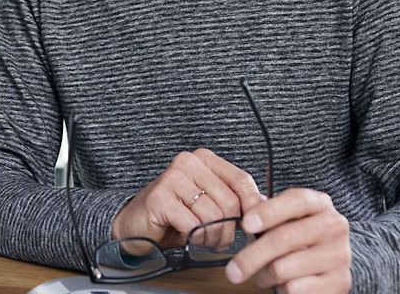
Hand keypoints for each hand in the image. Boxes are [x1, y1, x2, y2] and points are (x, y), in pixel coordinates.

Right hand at [112, 149, 264, 247]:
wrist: (136, 225)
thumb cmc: (174, 214)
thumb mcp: (208, 202)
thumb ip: (233, 199)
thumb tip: (263, 206)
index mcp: (203, 159)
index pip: (241, 179)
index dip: (253, 204)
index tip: (256, 223)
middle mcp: (188, 162)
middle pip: (229, 201)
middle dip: (229, 229)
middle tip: (220, 240)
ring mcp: (172, 178)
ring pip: (213, 216)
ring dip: (211, 237)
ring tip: (202, 238)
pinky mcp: (160, 197)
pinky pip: (193, 225)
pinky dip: (195, 238)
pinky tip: (187, 237)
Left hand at [227, 188, 351, 293]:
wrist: (324, 269)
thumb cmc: (295, 241)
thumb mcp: (278, 222)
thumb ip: (262, 210)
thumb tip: (249, 202)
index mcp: (320, 204)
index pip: (298, 200)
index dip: (269, 212)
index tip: (246, 224)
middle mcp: (335, 226)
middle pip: (285, 238)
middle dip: (251, 256)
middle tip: (233, 271)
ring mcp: (340, 255)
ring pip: (284, 267)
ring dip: (264, 276)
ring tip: (263, 275)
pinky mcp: (340, 282)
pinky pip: (296, 288)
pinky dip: (282, 289)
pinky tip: (284, 284)